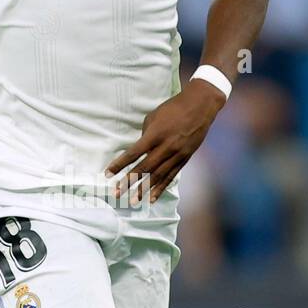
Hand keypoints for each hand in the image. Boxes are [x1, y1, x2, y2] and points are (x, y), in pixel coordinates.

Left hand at [105, 79, 224, 202]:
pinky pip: (171, 177)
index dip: (119, 165)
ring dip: (144, 190)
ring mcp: (177, 154)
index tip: (108, 174)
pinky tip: (152, 199)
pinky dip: (161, 189)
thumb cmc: (173, 108)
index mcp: (155, 134)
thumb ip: (145, 136)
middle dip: (129, 182)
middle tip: (116, 193)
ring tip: (133, 201)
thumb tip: (139, 152)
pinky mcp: (185, 159)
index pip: (133, 153)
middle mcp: (166, 147)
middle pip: (144, 168)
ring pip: (157, 176)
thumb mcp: (153, 118)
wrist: (200, 106)